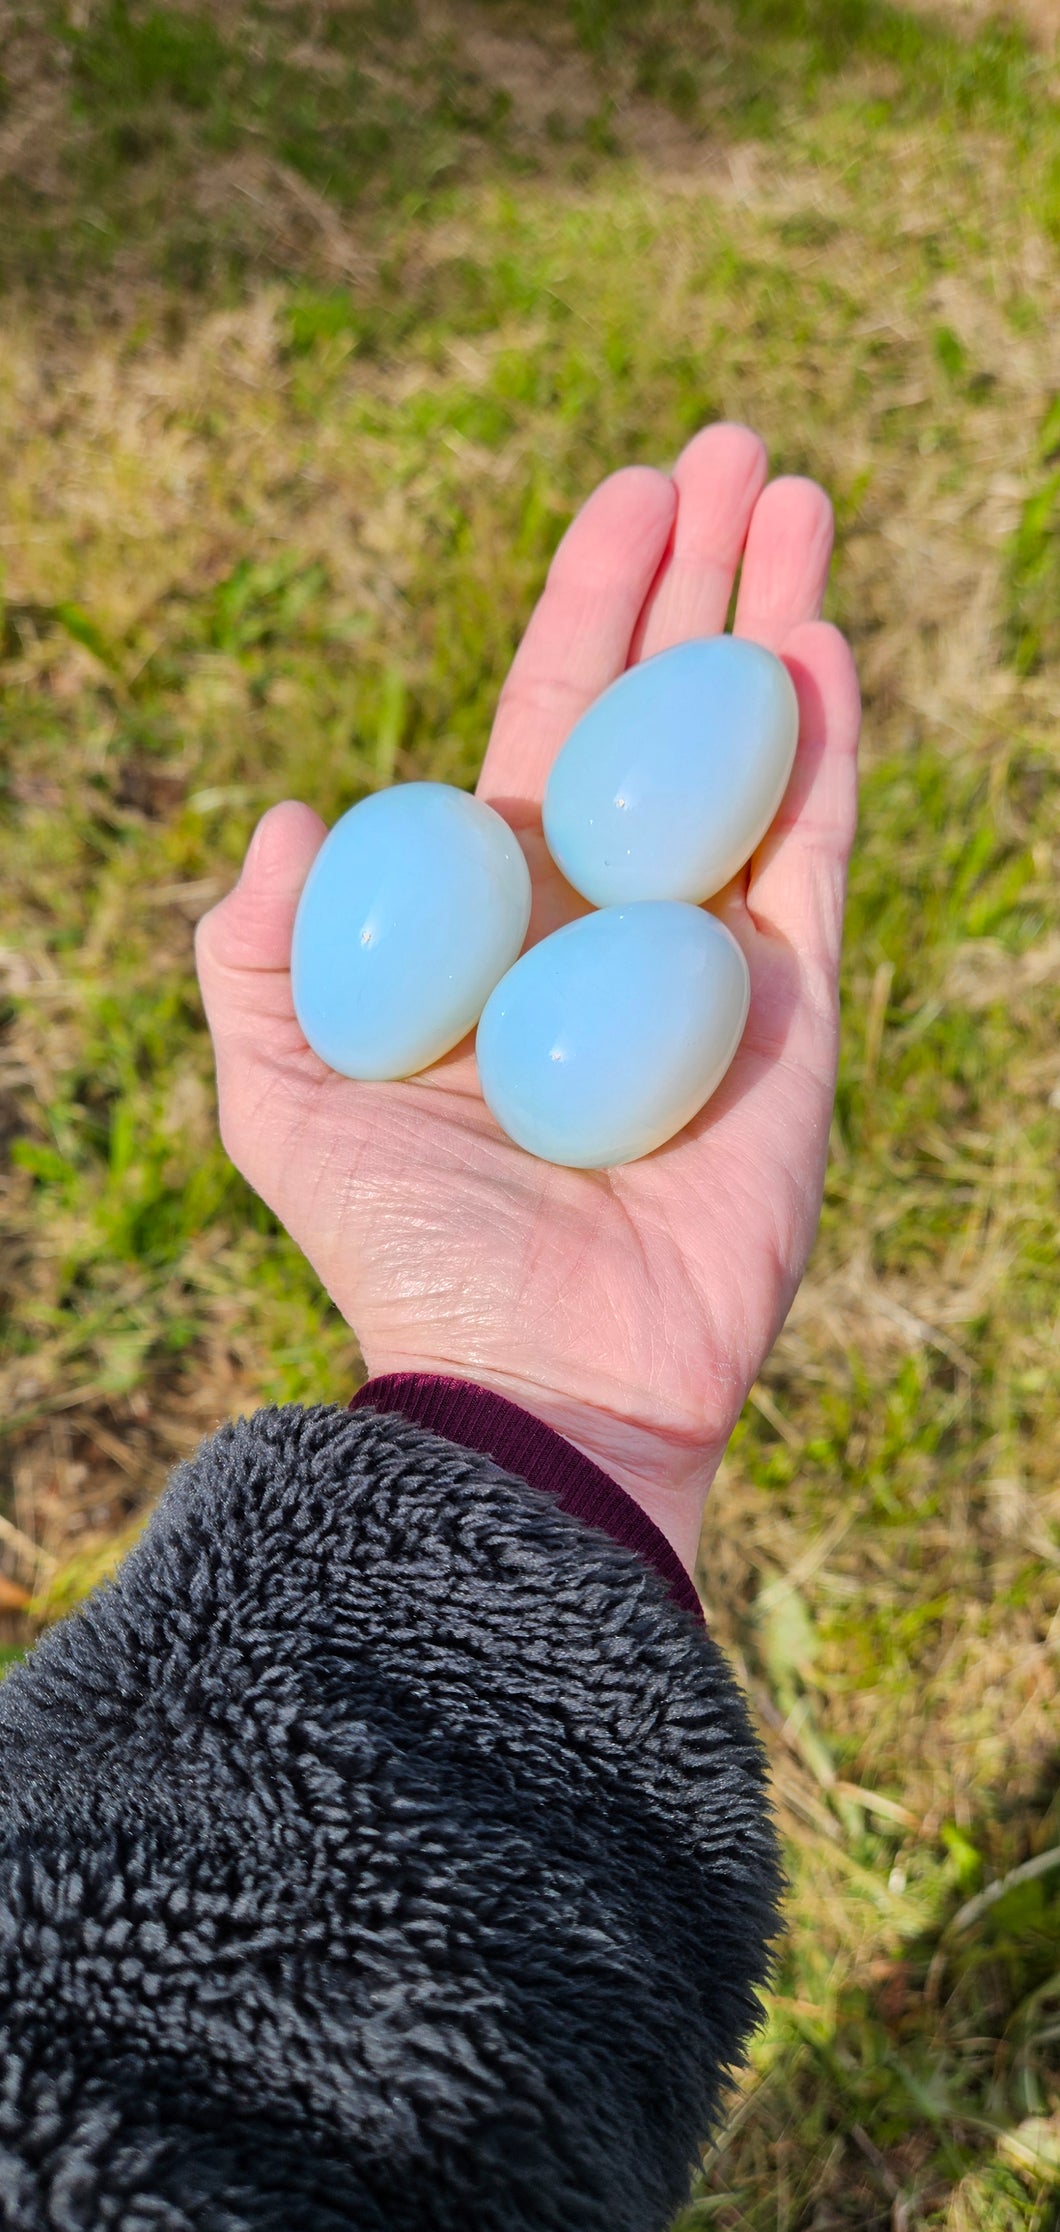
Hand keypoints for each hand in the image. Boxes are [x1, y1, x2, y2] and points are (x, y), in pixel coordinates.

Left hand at [196, 424, 859, 1570]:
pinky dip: (822, 750)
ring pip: (752, 756)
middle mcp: (615, 917)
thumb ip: (256, 954)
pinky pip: (813, 857)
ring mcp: (714, 958)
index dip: (589, 605)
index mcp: (503, 917)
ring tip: (802, 496)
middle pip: (666, 712)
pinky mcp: (794, 1014)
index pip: (553, 725)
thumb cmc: (403, 1246)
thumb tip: (293, 809)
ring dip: (778, 621)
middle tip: (738, 445)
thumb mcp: (281, 1097)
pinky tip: (821, 640)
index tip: (628, 493)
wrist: (532, 1372)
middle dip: (703, 576)